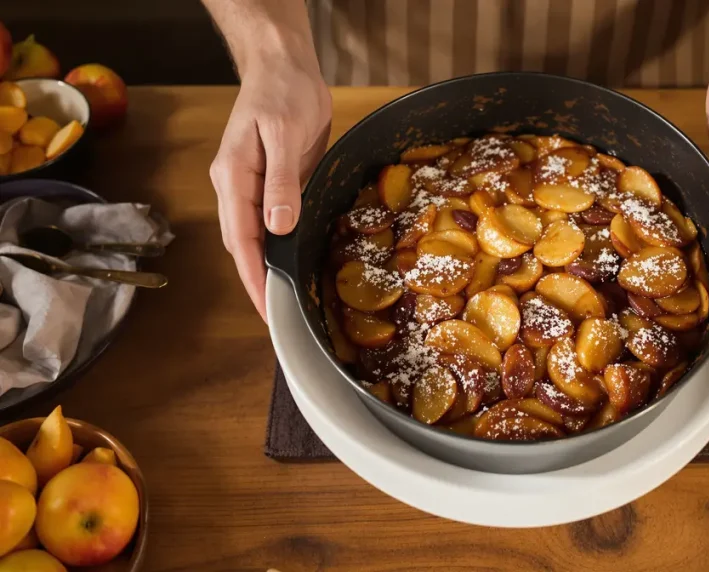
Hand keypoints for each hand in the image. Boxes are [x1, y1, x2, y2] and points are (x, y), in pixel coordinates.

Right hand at [209, 54, 331, 320]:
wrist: (285, 66)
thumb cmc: (282, 93)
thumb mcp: (283, 134)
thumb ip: (280, 182)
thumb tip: (278, 228)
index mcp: (234, 177)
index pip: (242, 240)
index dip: (254, 278)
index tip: (267, 310)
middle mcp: (237, 187)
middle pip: (244, 246)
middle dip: (259, 283)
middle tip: (281, 320)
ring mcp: (253, 187)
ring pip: (257, 238)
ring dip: (268, 269)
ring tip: (286, 303)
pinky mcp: (272, 184)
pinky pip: (273, 224)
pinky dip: (280, 248)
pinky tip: (293, 264)